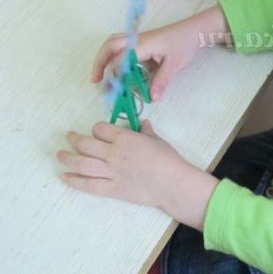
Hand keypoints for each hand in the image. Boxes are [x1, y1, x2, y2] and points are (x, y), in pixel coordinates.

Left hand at [57, 121, 217, 229]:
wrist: (173, 183)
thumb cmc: (168, 159)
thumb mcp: (157, 140)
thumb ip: (146, 131)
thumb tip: (143, 123)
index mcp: (126, 139)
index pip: (101, 129)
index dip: (97, 129)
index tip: (96, 131)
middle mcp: (114, 154)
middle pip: (86, 144)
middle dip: (74, 139)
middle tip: (69, 137)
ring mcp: (111, 172)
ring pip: (82, 163)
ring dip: (67, 158)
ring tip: (59, 155)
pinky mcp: (112, 189)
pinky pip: (88, 184)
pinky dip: (74, 180)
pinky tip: (65, 176)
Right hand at [92, 7, 229, 100]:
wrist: (195, 29)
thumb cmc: (185, 43)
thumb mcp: (174, 64)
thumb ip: (162, 81)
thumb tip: (152, 98)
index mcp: (142, 44)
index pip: (120, 60)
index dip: (114, 76)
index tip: (113, 90)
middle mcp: (136, 39)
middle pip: (110, 46)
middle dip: (100, 62)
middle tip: (96, 80)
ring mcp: (139, 39)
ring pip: (114, 43)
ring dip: (104, 57)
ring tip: (101, 75)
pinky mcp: (143, 42)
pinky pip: (123, 46)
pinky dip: (115, 56)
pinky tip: (118, 70)